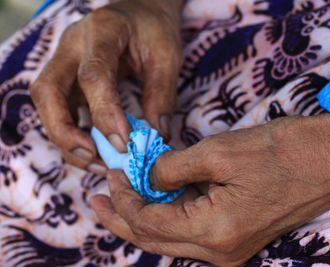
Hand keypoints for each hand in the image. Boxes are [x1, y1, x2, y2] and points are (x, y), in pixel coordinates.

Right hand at [30, 0, 182, 173]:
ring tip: (97, 162)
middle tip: (95, 158)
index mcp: (102, 31)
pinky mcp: (66, 77)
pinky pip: (58, 108)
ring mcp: (63, 61)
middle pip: (48, 91)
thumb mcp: (167, 57)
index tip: (124, 143)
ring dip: (66, 138)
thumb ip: (161, 96)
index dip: (105, 113)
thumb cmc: (153, 30)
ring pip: (47, 104)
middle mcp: (72, 45)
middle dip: (65, 131)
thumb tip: (156, 138)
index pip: (94, 75)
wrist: (139, 12)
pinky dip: (72, 133)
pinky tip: (94, 150)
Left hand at [91, 114, 329, 265]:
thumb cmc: (280, 152)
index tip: (111, 172)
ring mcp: (231, 247)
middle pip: (156, 240)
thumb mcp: (219, 152)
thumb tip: (147, 174)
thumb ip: (173, 167)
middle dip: (123, 218)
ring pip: (172, 238)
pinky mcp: (239, 235)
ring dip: (145, 216)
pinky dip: (170, 214)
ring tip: (121, 197)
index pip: (149, 224)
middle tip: (97, 199)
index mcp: (213, 233)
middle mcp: (220, 251)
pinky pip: (193, 231)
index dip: (124, 199)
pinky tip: (159, 197)